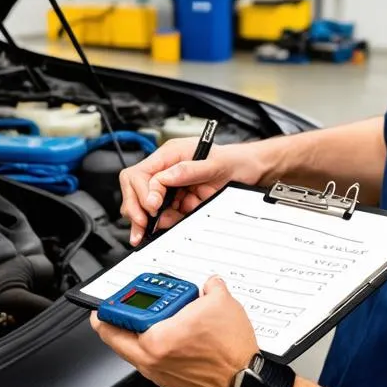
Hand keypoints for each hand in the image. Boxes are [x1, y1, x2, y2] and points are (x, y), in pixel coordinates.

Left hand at [90, 276, 258, 386]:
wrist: (246, 380)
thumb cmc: (231, 351)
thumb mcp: (220, 303)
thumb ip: (210, 286)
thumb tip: (209, 285)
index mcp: (155, 340)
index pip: (112, 325)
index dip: (108, 308)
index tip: (109, 300)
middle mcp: (151, 361)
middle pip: (115, 341)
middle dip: (117, 321)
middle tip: (124, 306)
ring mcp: (159, 374)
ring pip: (132, 352)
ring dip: (134, 334)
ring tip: (149, 316)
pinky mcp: (170, 381)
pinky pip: (149, 361)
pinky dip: (151, 346)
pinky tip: (168, 334)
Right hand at [119, 137, 274, 244]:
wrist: (251, 172)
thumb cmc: (235, 161)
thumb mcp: (215, 164)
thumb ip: (189, 170)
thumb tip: (166, 177)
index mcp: (172, 154)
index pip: (143, 172)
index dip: (144, 191)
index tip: (153, 206)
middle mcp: (168, 169)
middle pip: (136, 187)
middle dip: (135, 207)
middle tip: (141, 226)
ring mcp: (172, 185)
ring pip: (145, 203)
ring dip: (146, 219)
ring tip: (147, 232)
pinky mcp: (178, 200)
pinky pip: (162, 214)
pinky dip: (161, 224)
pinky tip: (163, 228)